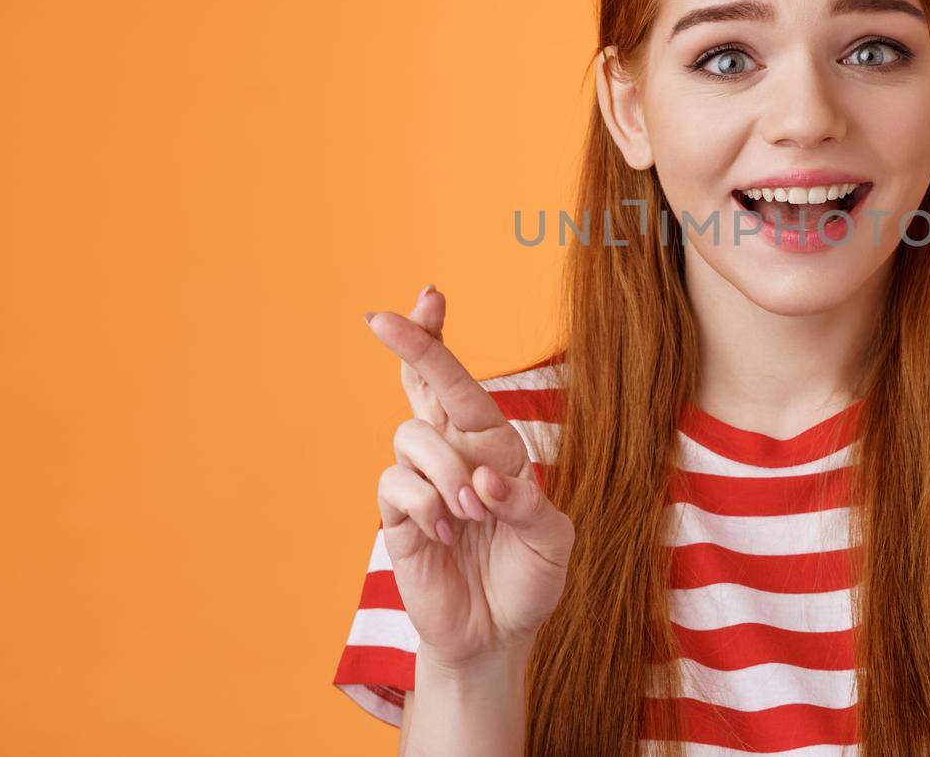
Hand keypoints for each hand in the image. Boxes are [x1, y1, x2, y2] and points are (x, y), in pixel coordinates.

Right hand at [367, 286, 574, 670]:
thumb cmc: (530, 578)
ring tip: (472, 515)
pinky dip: (426, 506)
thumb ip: (527, 505)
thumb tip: (485, 479)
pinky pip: (396, 485)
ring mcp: (421, 482)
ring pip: (412, 436)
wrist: (499, 634)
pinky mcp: (397, 517)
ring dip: (445, 472)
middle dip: (409, 343)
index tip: (426, 294)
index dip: (439, 339)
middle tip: (378, 318)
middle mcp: (455, 453)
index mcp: (495, 446)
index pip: (461, 383)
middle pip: (422, 383)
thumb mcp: (551, 541)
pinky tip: (448, 535)